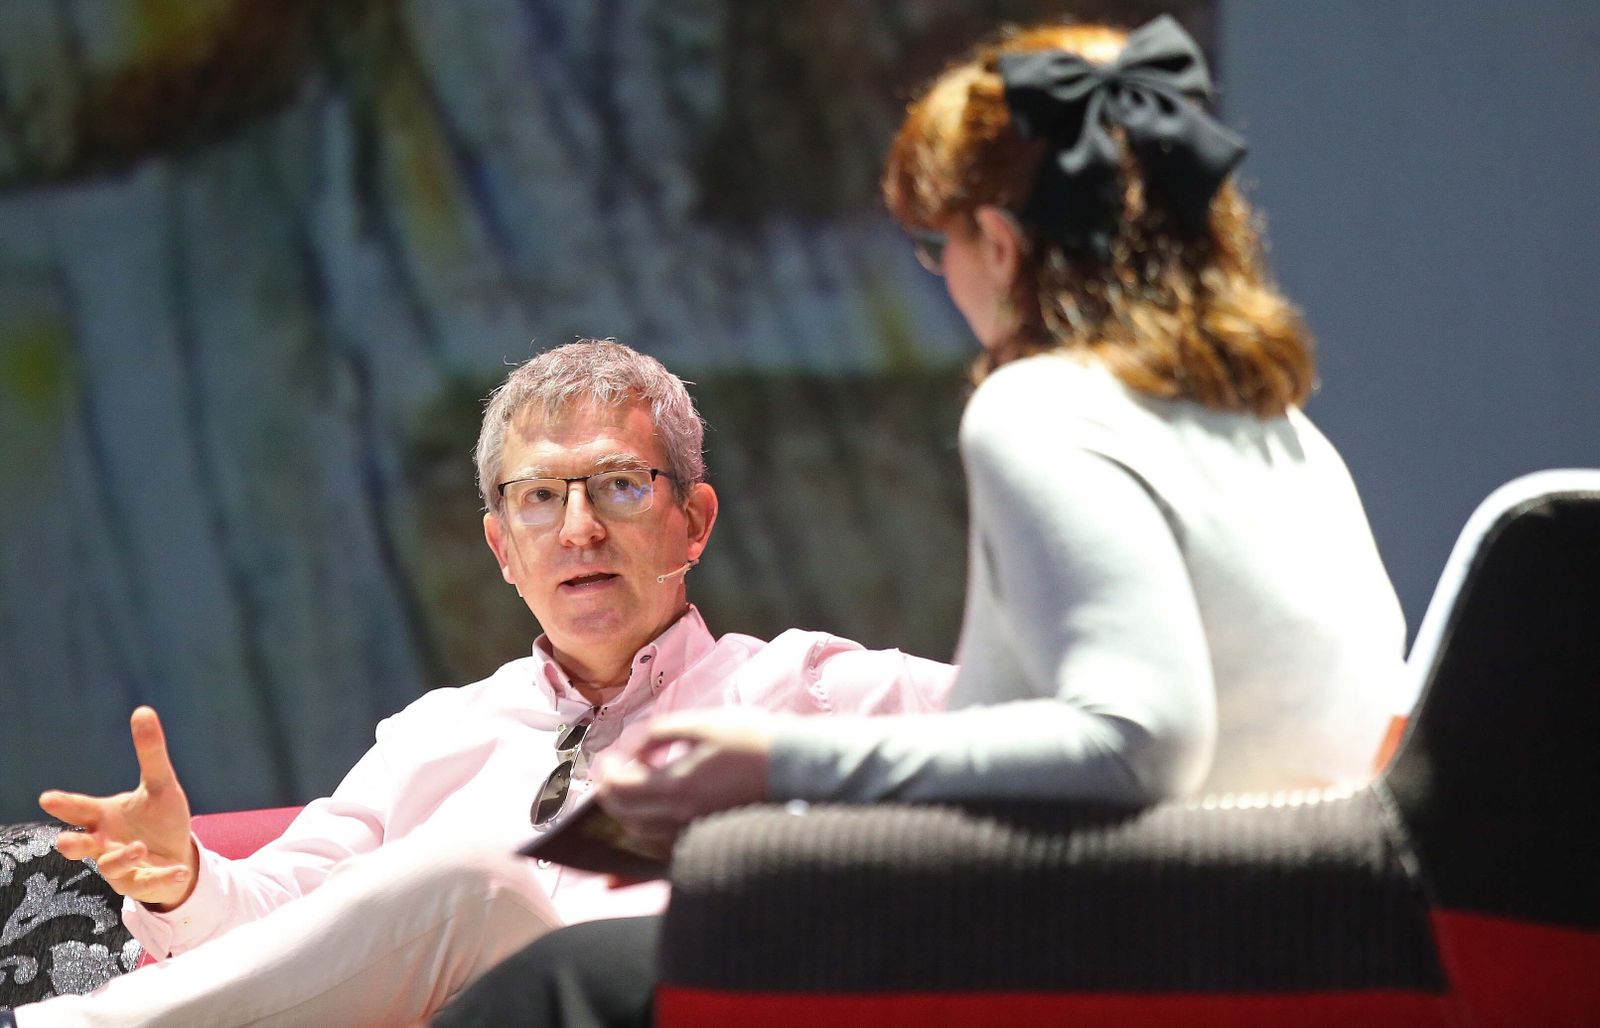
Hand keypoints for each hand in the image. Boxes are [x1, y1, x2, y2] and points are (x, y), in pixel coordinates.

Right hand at [38, 706, 198, 909]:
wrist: (177, 854)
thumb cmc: (159, 818)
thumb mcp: (160, 784)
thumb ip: (150, 752)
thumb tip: (143, 710)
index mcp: (104, 816)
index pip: (80, 808)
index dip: (64, 804)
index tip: (47, 798)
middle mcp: (105, 842)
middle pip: (81, 845)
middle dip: (72, 844)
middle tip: (65, 841)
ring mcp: (119, 866)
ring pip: (110, 866)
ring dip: (122, 857)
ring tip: (139, 847)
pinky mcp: (140, 883)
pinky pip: (147, 883)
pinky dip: (163, 878)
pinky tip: (180, 871)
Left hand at [595, 709, 774, 855]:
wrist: (793, 765)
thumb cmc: (750, 738)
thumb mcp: (700, 722)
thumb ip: (656, 732)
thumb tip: (629, 749)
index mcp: (678, 785)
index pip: (619, 789)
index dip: (606, 772)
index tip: (608, 756)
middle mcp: (682, 816)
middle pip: (624, 815)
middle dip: (609, 793)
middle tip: (611, 772)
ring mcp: (695, 831)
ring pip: (640, 836)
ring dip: (626, 813)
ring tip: (629, 791)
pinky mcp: (708, 836)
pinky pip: (663, 847)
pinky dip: (647, 833)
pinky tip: (650, 817)